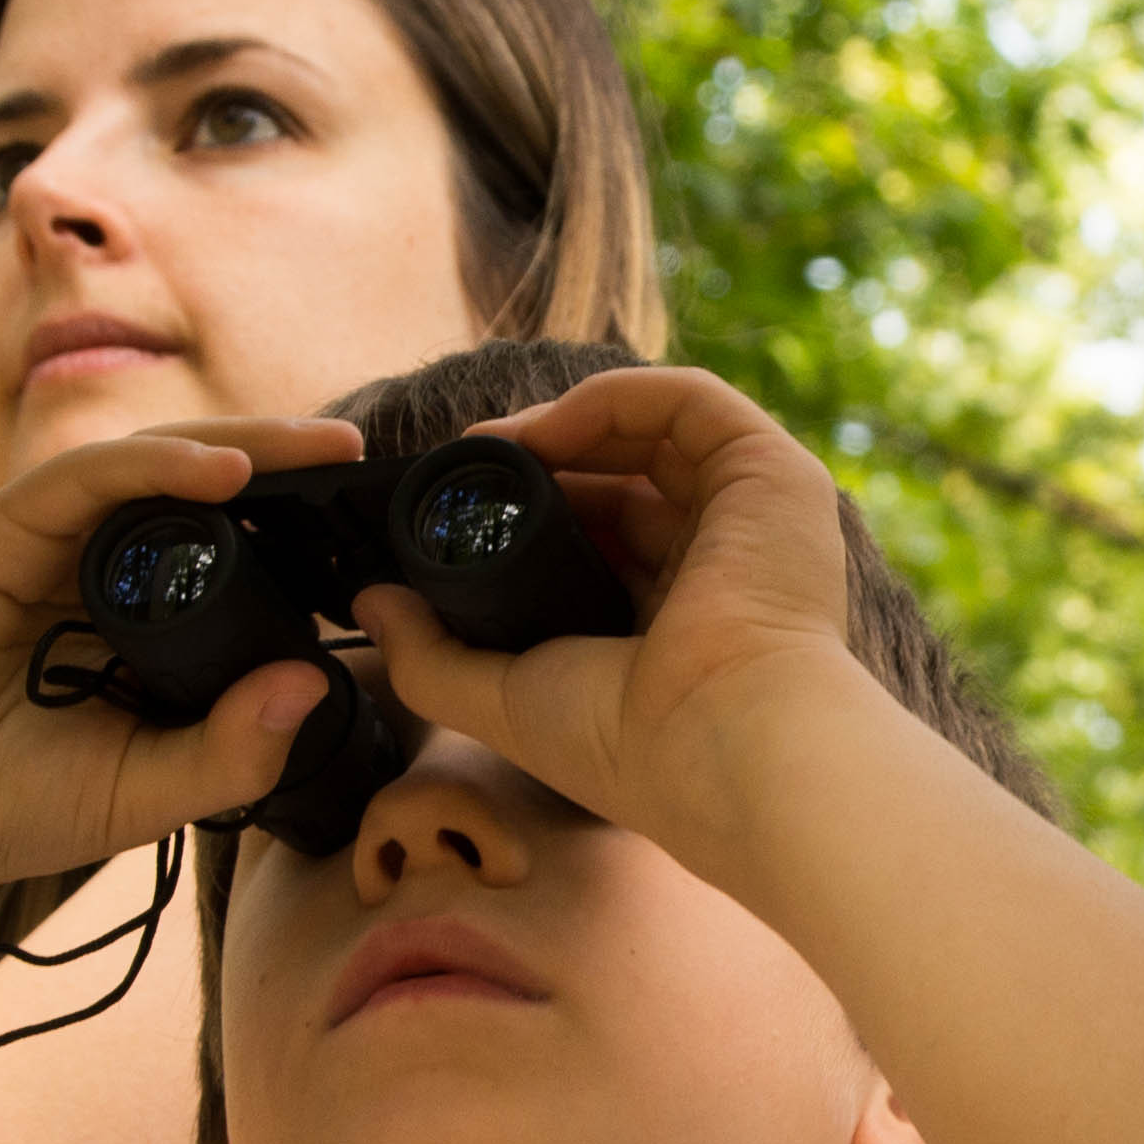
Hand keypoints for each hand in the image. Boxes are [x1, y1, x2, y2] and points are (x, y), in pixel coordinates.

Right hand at [0, 416, 370, 922]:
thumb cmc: (6, 802)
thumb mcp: (145, 790)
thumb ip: (230, 751)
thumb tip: (315, 685)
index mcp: (136, 618)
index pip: (232, 554)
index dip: (303, 538)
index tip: (382, 539)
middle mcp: (95, 565)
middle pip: (205, 494)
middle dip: (291, 471)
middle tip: (370, 466)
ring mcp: (45, 541)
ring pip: (156, 467)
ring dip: (245, 448)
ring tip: (324, 450)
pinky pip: (87, 479)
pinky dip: (157, 465)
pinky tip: (224, 470)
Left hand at [349, 367, 880, 867]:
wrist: (717, 743)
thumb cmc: (628, 745)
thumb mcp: (503, 701)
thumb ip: (431, 656)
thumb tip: (372, 604)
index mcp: (675, 620)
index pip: (602, 538)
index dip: (531, 511)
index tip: (462, 507)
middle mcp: (721, 561)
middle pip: (623, 479)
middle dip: (539, 464)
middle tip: (465, 465)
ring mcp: (752, 513)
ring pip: (650, 432)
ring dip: (564, 424)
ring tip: (490, 445)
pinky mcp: (771, 472)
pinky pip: (685, 401)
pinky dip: (610, 398)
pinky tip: (547, 429)